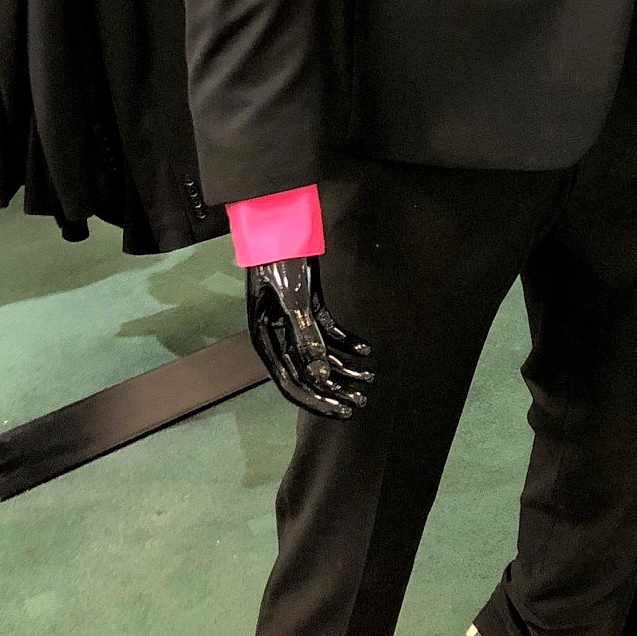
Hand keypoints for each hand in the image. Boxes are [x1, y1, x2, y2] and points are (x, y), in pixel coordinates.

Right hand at [246, 257, 373, 418]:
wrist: (280, 225)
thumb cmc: (279, 262)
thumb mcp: (293, 301)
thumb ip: (306, 339)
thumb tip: (321, 376)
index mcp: (266, 340)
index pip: (292, 382)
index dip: (317, 399)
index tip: (340, 410)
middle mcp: (279, 336)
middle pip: (309, 371)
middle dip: (336, 387)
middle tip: (361, 401)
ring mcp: (294, 322)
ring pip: (323, 353)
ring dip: (346, 366)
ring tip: (370, 376)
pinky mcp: (309, 307)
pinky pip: (329, 332)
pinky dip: (347, 341)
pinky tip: (366, 349)